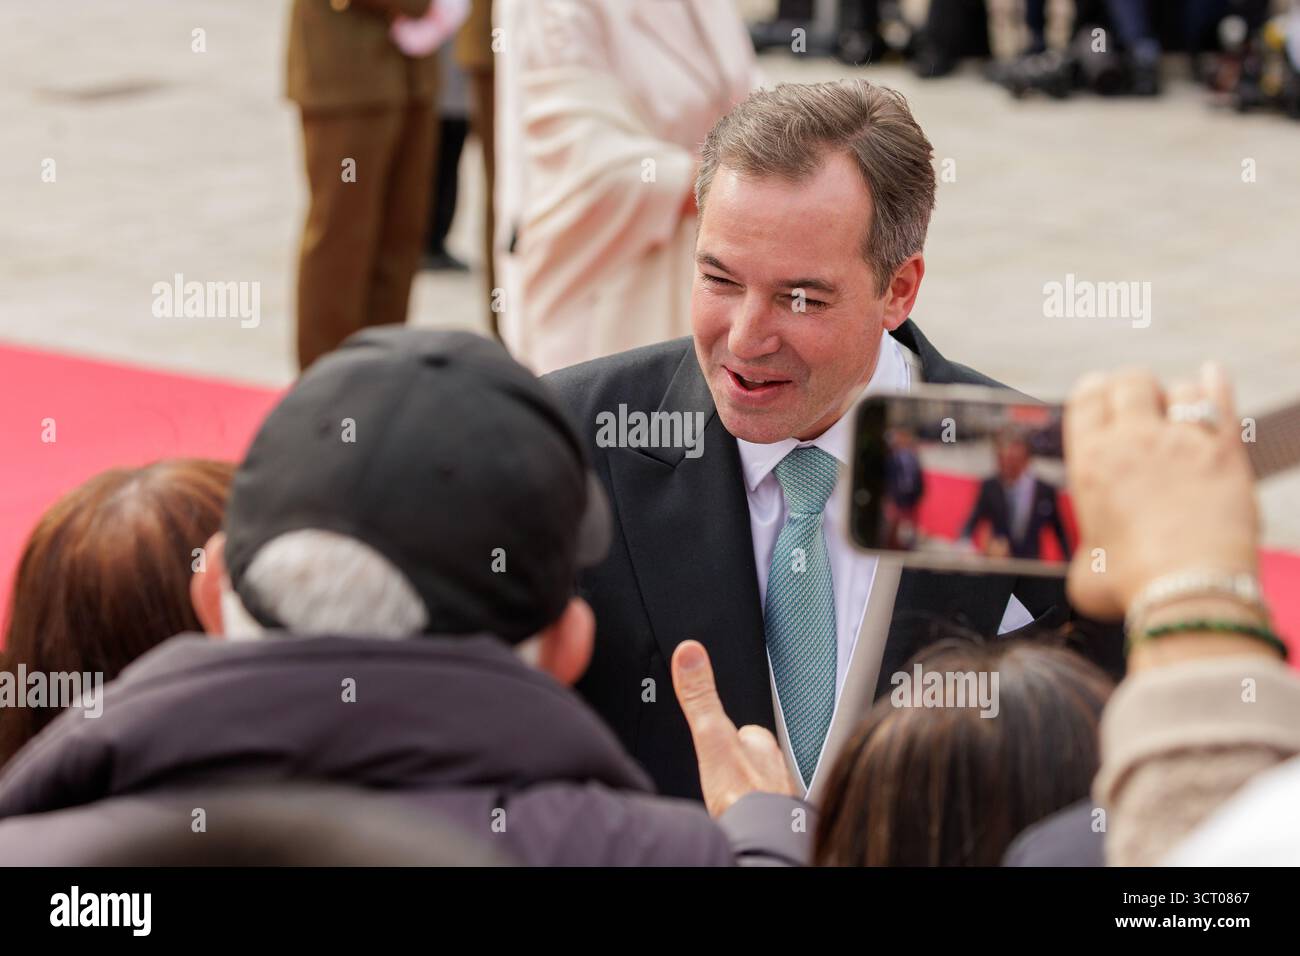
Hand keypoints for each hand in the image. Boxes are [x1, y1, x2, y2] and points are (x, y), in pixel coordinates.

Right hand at [671, 640, 796, 817]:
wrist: (761, 840)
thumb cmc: (743, 796)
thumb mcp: (711, 736)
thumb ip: (700, 697)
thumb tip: (690, 652)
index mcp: (761, 744)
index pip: (747, 730)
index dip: (732, 734)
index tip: (721, 737)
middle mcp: (777, 768)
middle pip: (756, 758)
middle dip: (741, 764)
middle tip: (723, 773)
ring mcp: (780, 796)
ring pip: (764, 786)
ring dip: (751, 790)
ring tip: (733, 798)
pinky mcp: (778, 823)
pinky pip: (766, 814)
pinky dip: (756, 814)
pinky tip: (743, 820)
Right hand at [1063, 363, 1258, 621]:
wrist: (1187, 589)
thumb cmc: (1131, 585)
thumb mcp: (1085, 570)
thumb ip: (1088, 551)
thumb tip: (1092, 561)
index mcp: (1090, 463)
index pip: (1087, 399)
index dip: (1093, 390)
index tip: (1098, 391)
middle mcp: (1132, 442)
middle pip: (1131, 381)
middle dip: (1133, 387)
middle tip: (1137, 400)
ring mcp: (1182, 442)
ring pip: (1179, 390)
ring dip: (1175, 396)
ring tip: (1177, 411)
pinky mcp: (1225, 452)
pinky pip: (1221, 401)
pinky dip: (1216, 383)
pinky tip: (1213, 373)